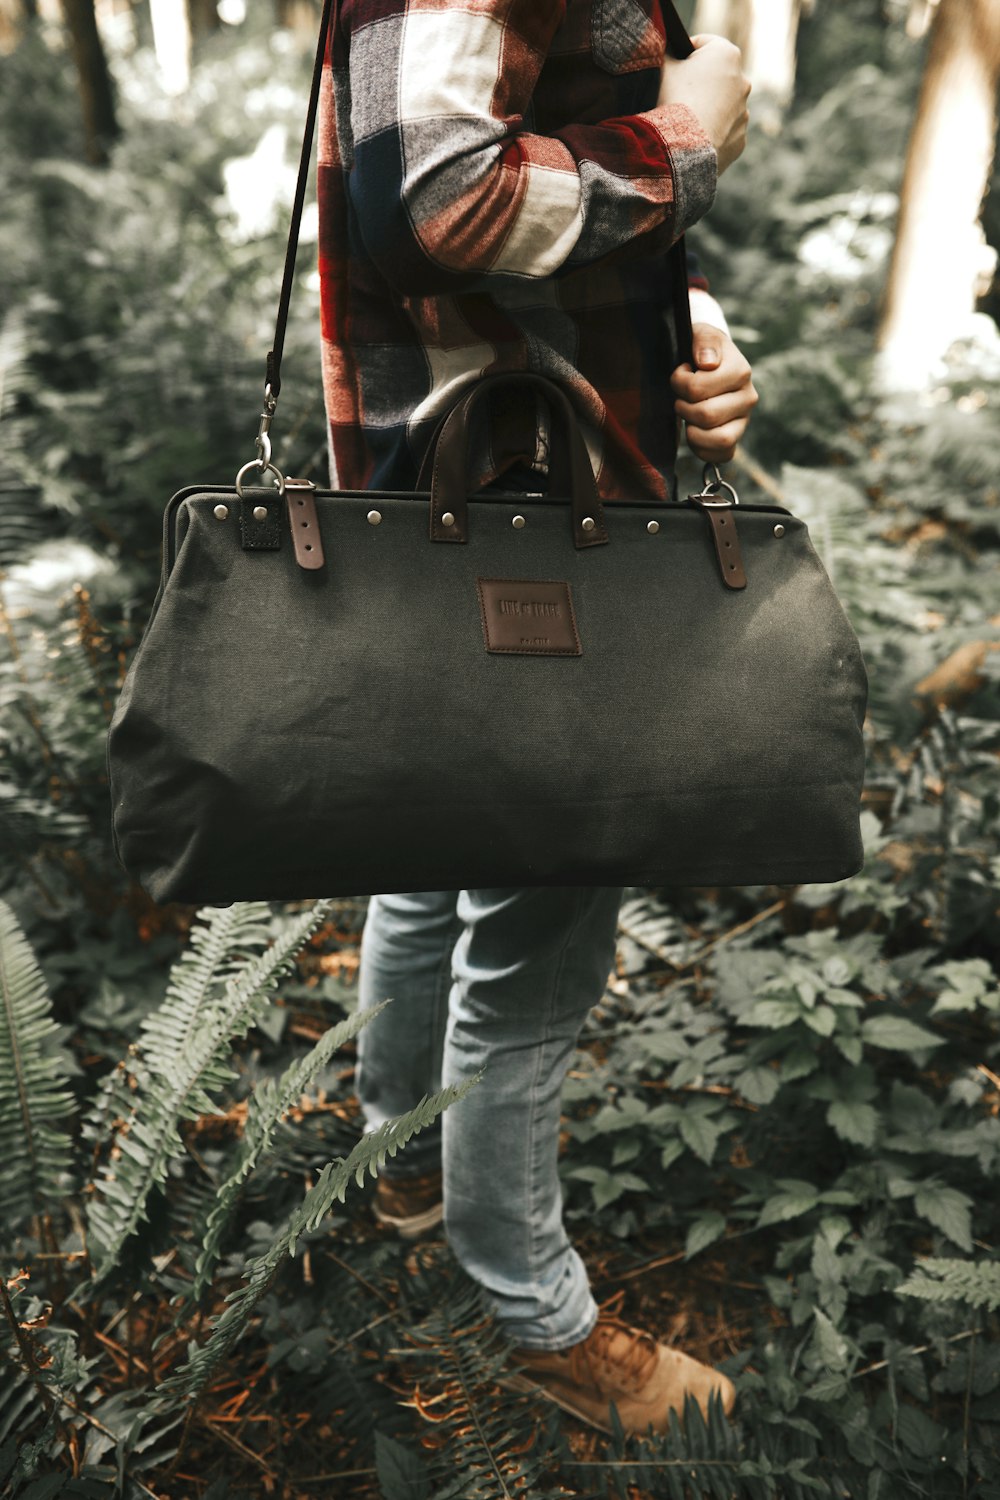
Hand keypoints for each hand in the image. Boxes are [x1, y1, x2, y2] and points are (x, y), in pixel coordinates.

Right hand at [657, 35, 750, 174]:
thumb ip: (669, 53)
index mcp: (727, 54)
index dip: (684, 53)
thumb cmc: (675, 99)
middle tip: (677, 94)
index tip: (672, 66)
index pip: (703, 44)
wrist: (684, 146)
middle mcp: (742, 81)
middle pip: (716, 76)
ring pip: (722, 105)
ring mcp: (744, 112)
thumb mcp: (664, 66)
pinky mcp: (740, 139)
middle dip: (699, 82)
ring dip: (708, 108)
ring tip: (687, 120)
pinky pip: (724, 132)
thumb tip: (669, 52)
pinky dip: (712, 133)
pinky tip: (695, 138)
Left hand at [670, 325, 757, 463]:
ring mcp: (743, 420)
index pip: (698, 388)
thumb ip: (704, 342)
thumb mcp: (702, 335)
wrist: (712, 362)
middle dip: (683, 407)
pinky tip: (694, 432)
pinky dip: (703, 449)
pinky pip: (722, 455)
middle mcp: (748, 398)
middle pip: (707, 415)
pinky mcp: (736, 437)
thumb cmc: (704, 350)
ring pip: (719, 439)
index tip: (680, 373)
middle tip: (681, 398)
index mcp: (741, 371)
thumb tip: (707, 362)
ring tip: (688, 416)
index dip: (679, 382)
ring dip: (694, 431)